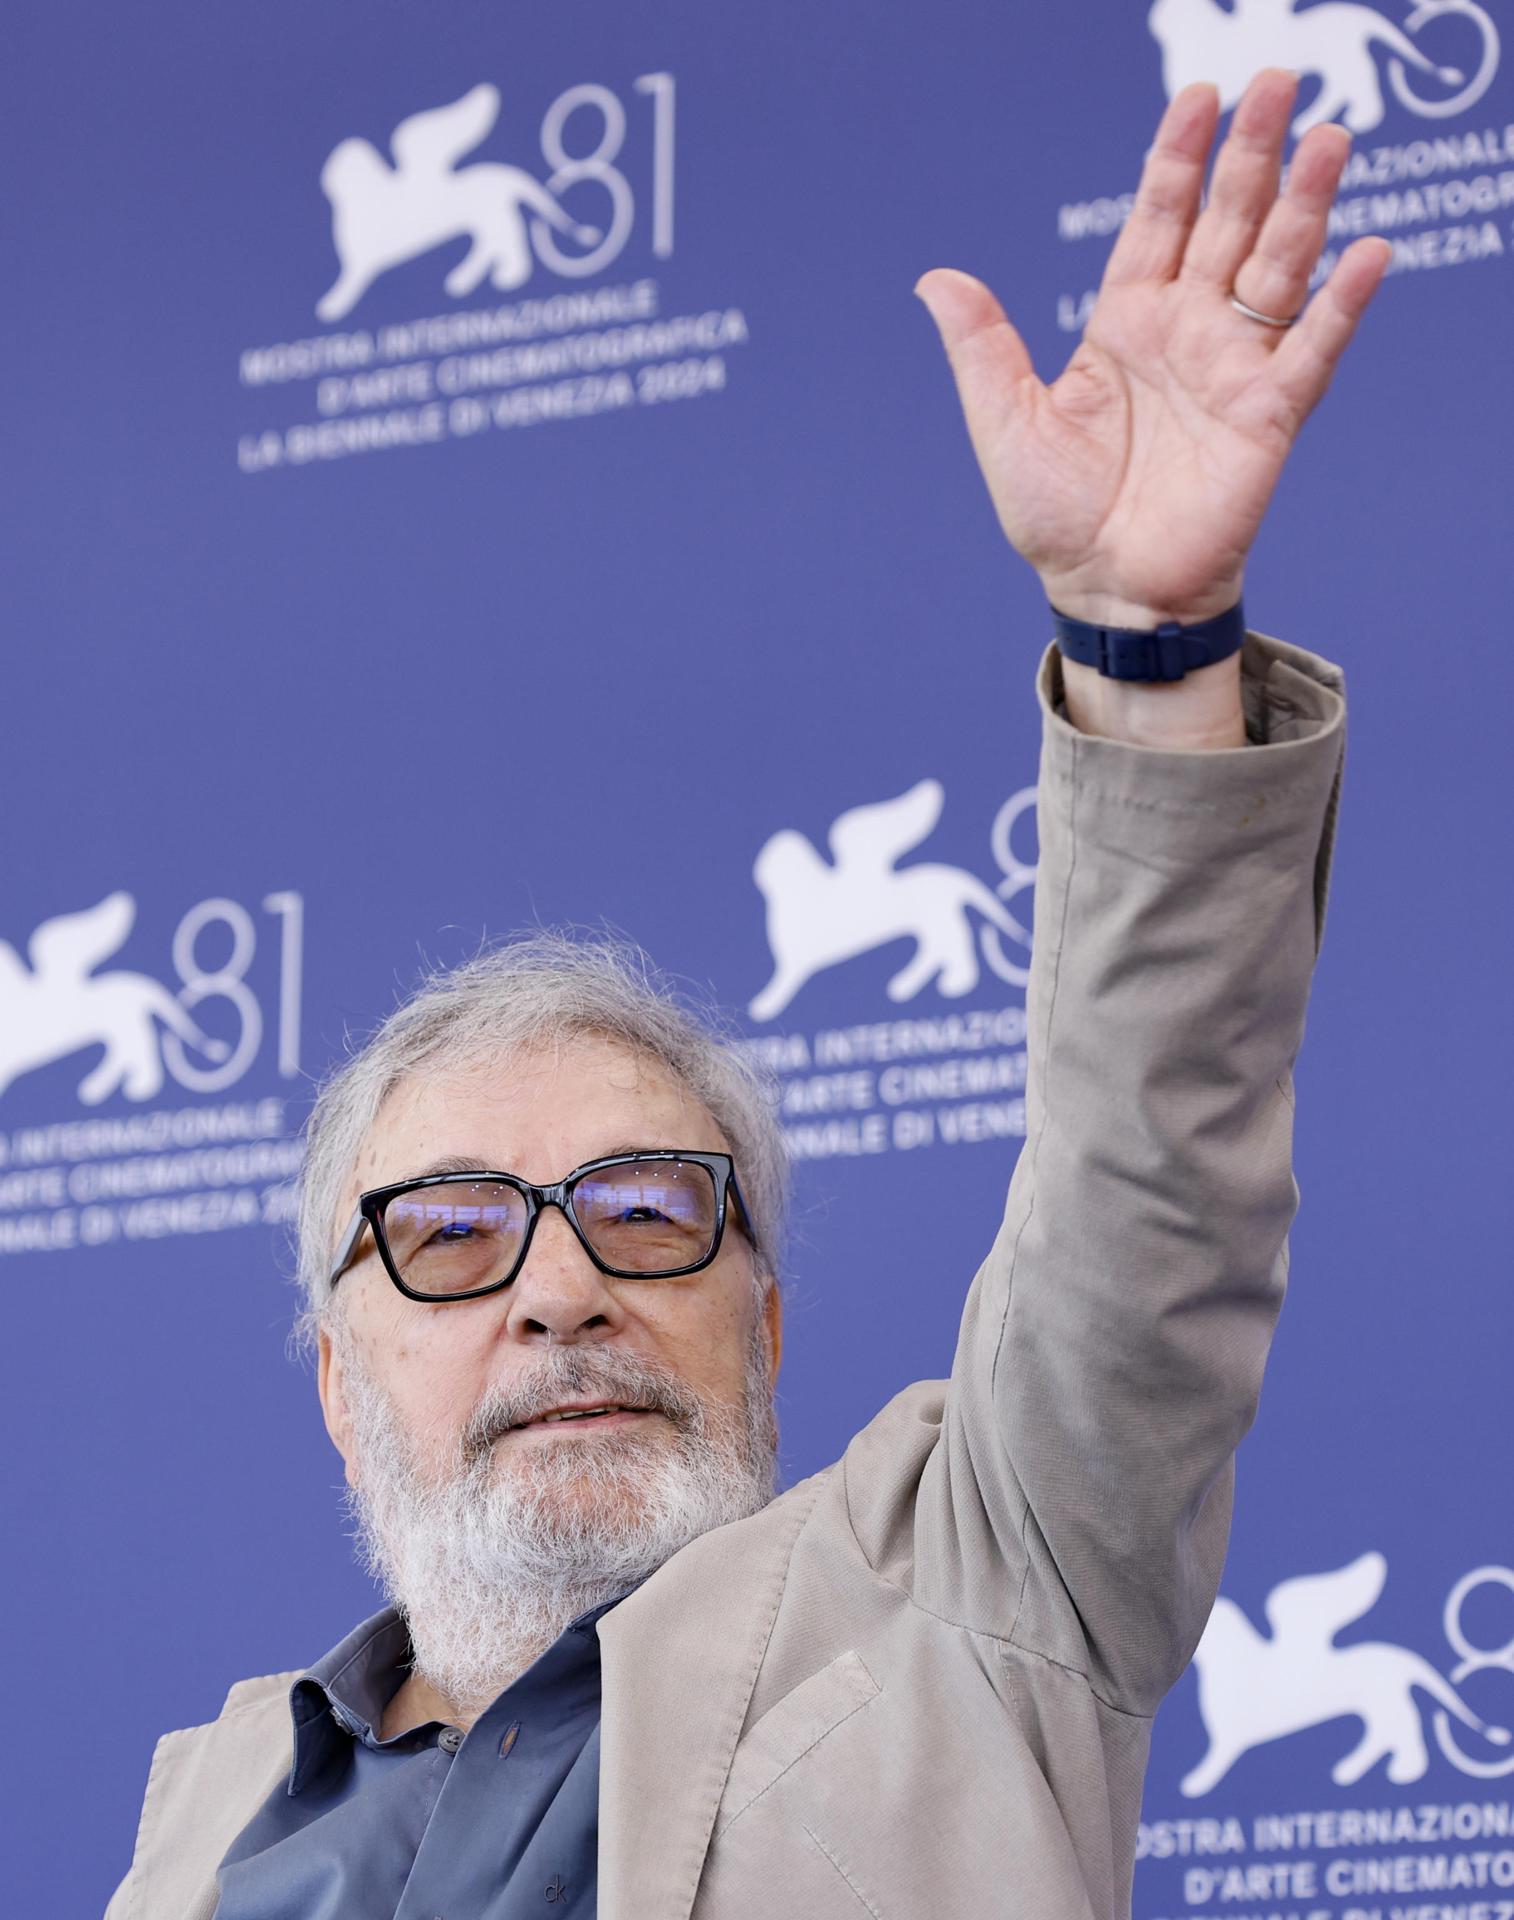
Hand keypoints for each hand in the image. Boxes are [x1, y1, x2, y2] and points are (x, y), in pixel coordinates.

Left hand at [917, 71, 1388, 742]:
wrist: (1105, 594)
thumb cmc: (1056, 515)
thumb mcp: (1006, 422)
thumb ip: (982, 348)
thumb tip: (934, 278)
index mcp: (1124, 323)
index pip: (1159, 221)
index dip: (1178, 159)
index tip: (1199, 98)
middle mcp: (1186, 333)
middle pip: (1228, 223)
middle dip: (1251, 154)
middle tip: (1278, 81)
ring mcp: (1232, 370)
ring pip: (1278, 268)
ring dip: (1305, 204)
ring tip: (1329, 138)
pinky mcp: (1268, 419)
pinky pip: (1313, 352)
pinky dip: (1342, 305)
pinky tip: (1368, 254)